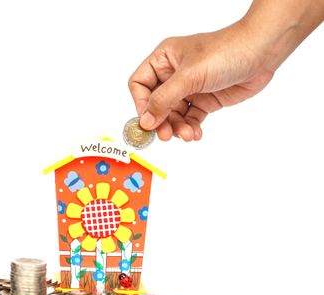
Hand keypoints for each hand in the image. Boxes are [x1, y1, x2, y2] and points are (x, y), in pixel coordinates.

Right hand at [128, 22, 274, 140]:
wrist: (262, 52)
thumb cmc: (226, 51)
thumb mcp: (189, 76)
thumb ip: (164, 100)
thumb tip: (145, 121)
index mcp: (164, 59)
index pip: (140, 84)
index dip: (141, 103)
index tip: (148, 120)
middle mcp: (174, 74)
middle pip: (156, 104)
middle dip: (162, 121)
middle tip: (166, 135)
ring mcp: (189, 87)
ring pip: (173, 114)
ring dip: (178, 127)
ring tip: (187, 134)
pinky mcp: (205, 99)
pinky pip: (191, 118)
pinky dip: (191, 128)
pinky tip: (196, 133)